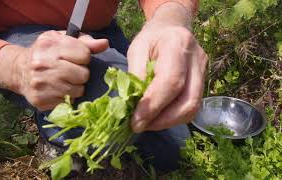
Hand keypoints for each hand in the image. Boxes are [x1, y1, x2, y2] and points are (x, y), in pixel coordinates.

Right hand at [0, 31, 108, 110]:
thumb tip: (104, 44)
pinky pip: (68, 102)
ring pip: (78, 91)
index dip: (84, 58)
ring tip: (65, 81)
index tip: (76, 58)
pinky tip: (57, 90)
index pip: (85, 55)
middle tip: (72, 72)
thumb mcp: (61, 40)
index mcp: (50, 45)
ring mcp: (41, 84)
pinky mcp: (40, 100)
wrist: (18, 70)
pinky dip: (66, 97)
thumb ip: (85, 42)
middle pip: (83, 75)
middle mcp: (43, 64)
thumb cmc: (46, 53)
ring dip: (76, 87)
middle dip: (81, 73)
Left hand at [128, 2, 207, 132]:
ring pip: (192, 108)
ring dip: (168, 121)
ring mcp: (204, 71)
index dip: (153, 106)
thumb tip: (135, 108)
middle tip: (141, 126)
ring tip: (147, 123)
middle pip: (188, 101)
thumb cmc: (151, 37)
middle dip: (163, 120)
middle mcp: (197, 59)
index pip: (170, 82)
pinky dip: (173, 116)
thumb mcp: (136, 50)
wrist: (173, 27)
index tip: (135, 122)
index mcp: (177, 45)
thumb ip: (136, 76)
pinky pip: (191, 105)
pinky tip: (158, 116)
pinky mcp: (204, 81)